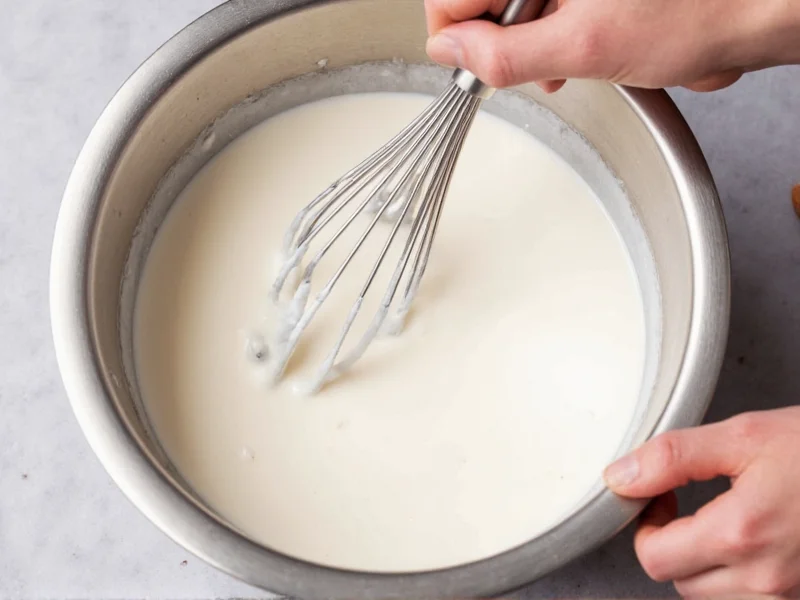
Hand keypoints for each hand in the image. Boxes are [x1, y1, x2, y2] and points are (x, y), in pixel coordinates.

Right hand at [425, 0, 799, 91]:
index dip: (453, 33)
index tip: (468, 65)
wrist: (754, 10)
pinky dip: (555, 34)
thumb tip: (455, 52)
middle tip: (531, 68)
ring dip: (530, 43)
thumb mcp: (584, 47)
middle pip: (484, 0)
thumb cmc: (692, 13)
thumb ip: (507, 53)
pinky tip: (582, 50)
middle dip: (499, 42)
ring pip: (515, 8)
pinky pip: (545, 9)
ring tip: (568, 63)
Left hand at [603, 408, 799, 595]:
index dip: (645, 524)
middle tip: (685, 503)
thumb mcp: (743, 436)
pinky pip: (748, 598)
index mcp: (741, 534)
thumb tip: (621, 476)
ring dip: (703, 561)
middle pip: (678, 580)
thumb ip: (672, 457)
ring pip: (711, 595)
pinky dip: (737, 573)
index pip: (654, 557)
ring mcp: (787, 593)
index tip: (660, 496)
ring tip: (724, 517)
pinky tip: (750, 538)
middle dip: (671, 542)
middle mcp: (765, 577)